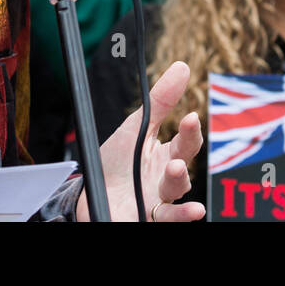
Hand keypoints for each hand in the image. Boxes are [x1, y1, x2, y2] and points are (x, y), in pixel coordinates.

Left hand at [78, 61, 205, 221]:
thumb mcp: (135, 128)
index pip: (186, 140)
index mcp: (166, 154)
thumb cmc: (115, 162)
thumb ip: (160, 101)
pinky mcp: (149, 217)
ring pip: (176, 191)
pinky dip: (182, 216)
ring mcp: (159, 200)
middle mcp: (167, 178)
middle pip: (184, 163)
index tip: (190, 115)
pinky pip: (169, 218)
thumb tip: (182, 67)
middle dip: (187, 149)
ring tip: (175, 168)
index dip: (190, 129)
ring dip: (178, 179)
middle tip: (186, 132)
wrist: (89, 195)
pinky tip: (195, 211)